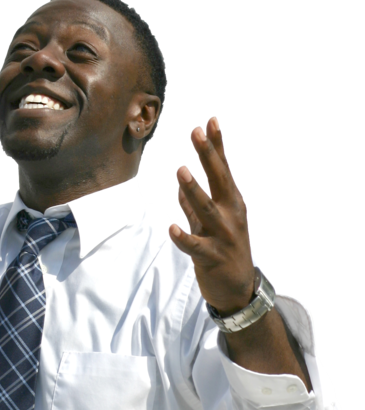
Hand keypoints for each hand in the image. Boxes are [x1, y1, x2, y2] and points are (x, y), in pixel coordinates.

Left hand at [169, 118, 254, 316]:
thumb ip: (195, 205)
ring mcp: (222, 236)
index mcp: (232, 203)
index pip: (223, 169)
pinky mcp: (211, 258)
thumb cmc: (224, 250)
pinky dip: (183, 237)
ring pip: (205, 210)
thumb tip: (181, 186)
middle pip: (218, 180)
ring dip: (193, 190)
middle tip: (196, 131)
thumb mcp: (212, 223)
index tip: (211, 119)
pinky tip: (172, 227)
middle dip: (208, 155)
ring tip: (180, 169)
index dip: (217, 145)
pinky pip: (195, 246)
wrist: (238, 289)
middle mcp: (230, 215)